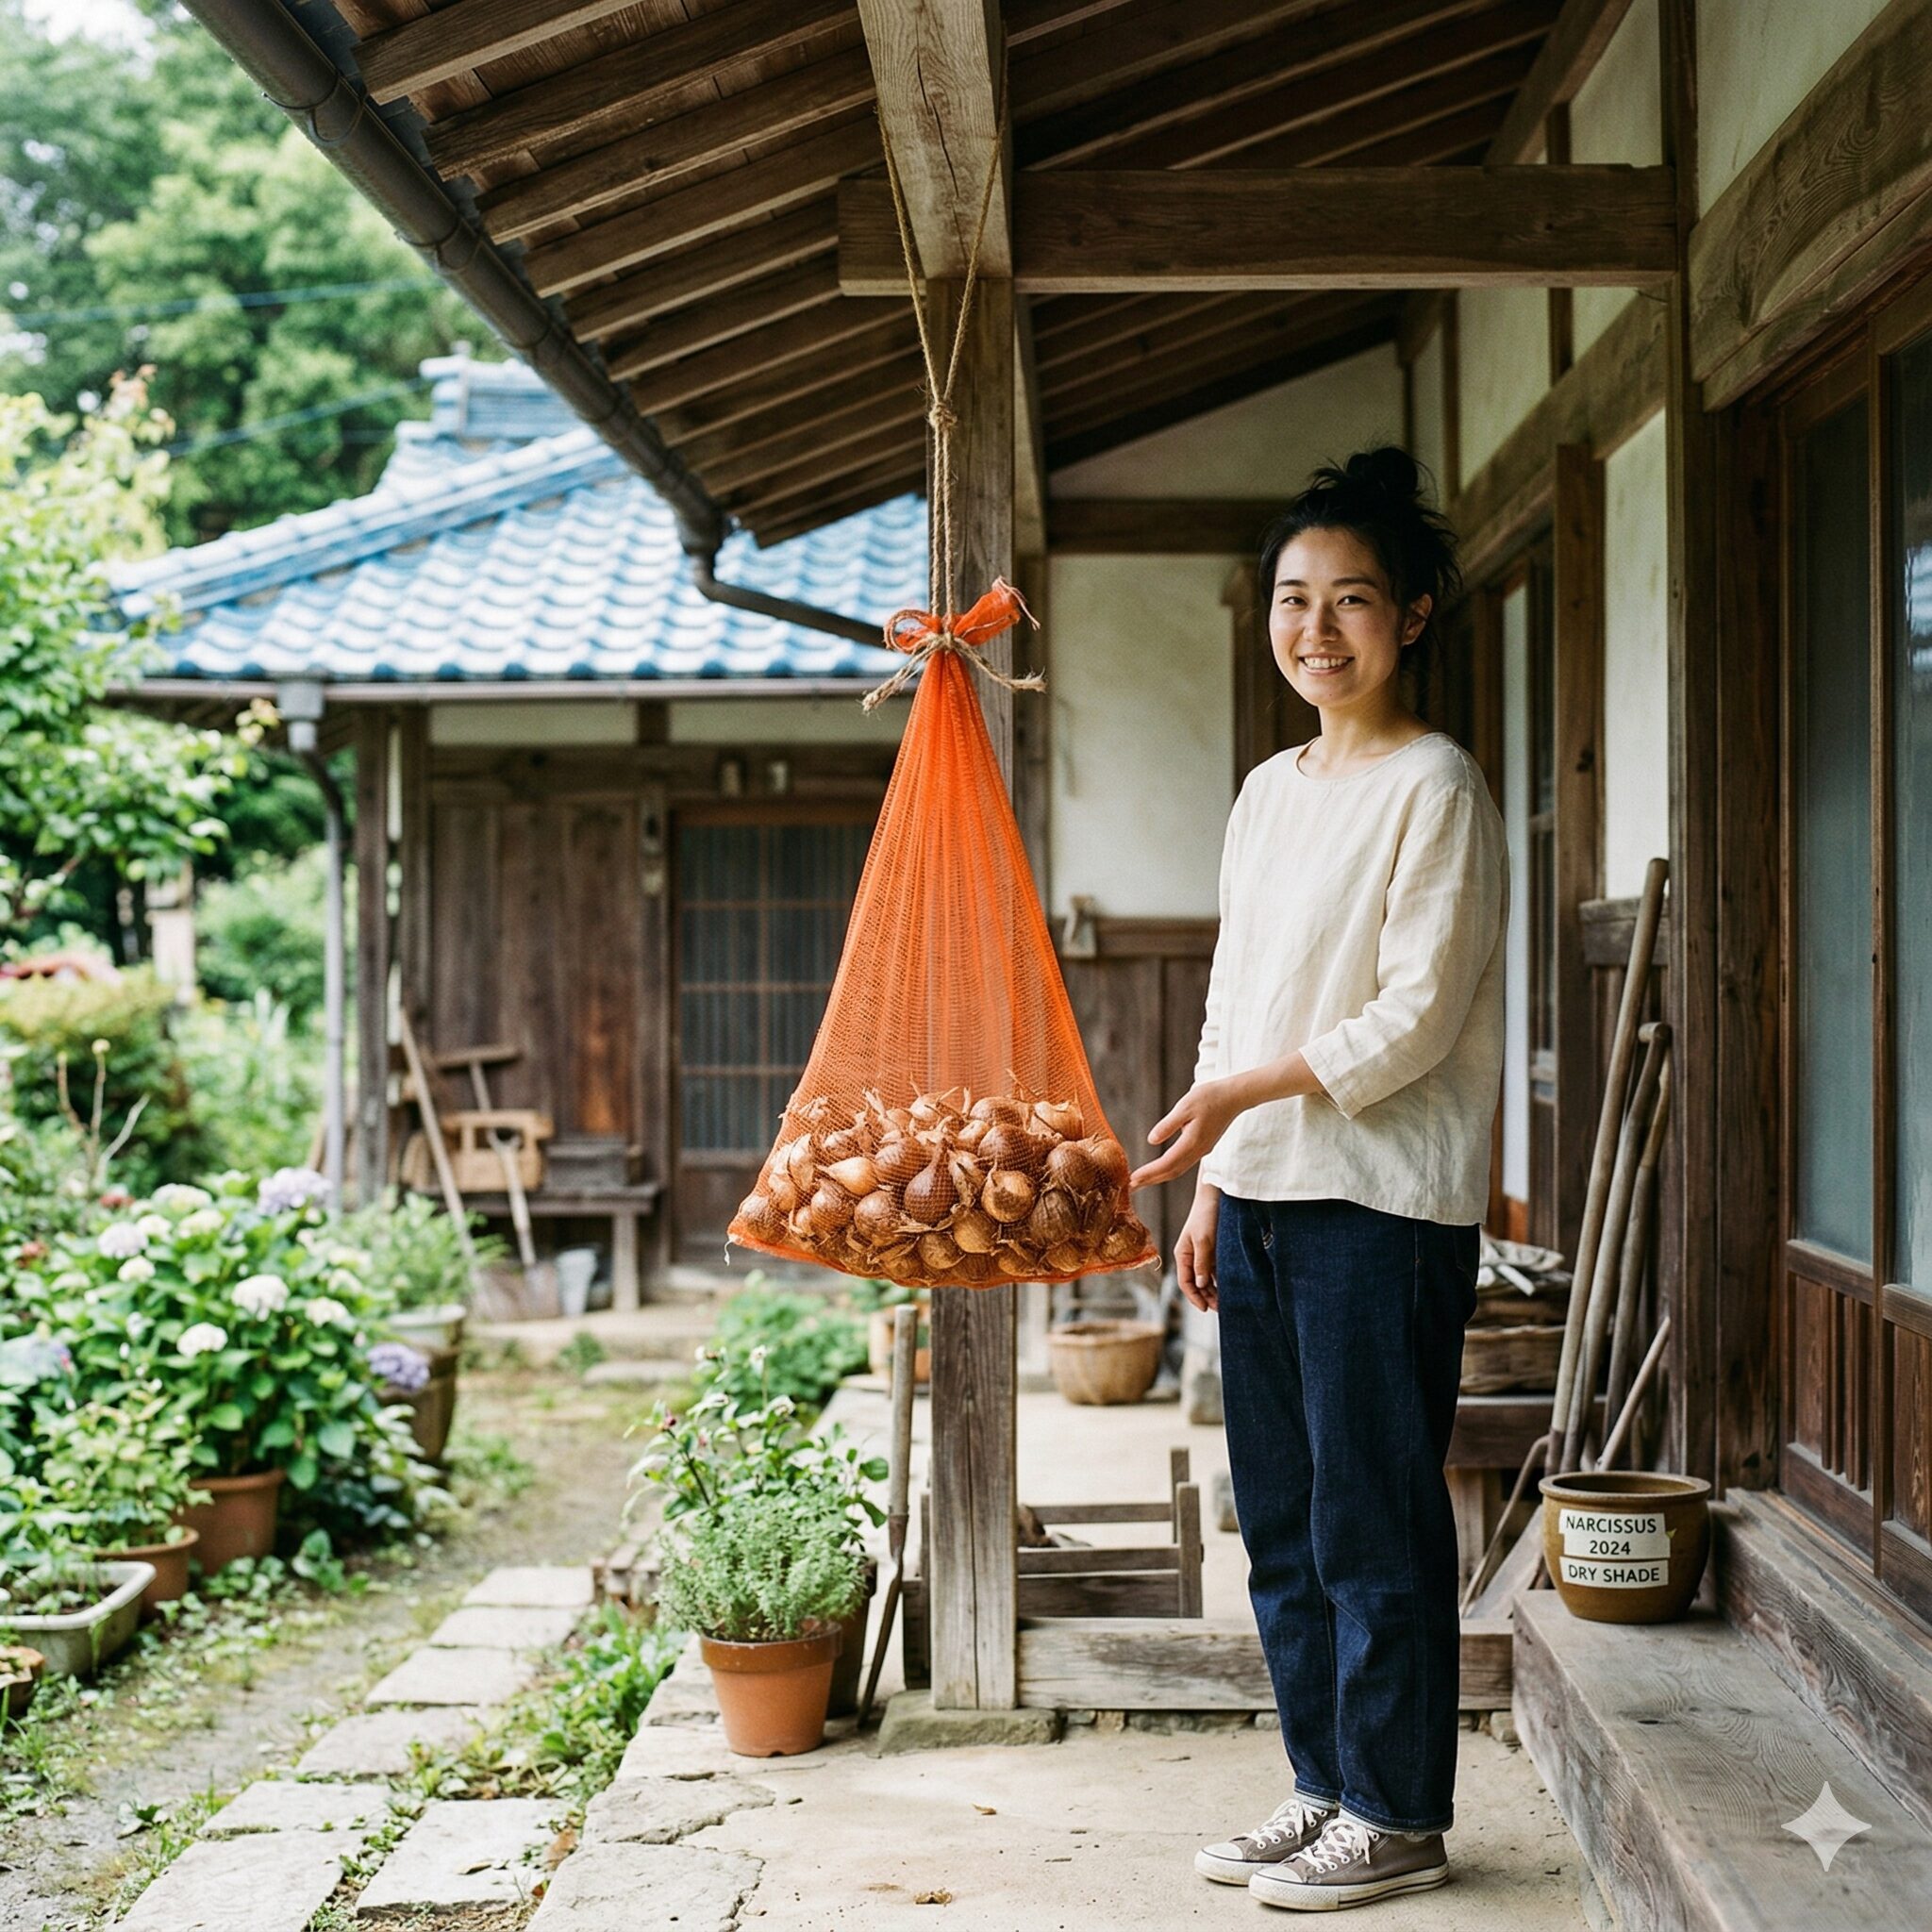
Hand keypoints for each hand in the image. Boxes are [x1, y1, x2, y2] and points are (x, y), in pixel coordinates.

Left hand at [1130, 1078, 1242, 1190]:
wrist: (1234, 1097)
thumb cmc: (1209, 1097)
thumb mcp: (1184, 1107)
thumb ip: (1168, 1125)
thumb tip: (1151, 1140)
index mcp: (1193, 1142)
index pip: (1167, 1163)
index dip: (1149, 1173)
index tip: (1132, 1179)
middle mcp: (1198, 1151)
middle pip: (1171, 1172)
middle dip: (1150, 1180)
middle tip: (1130, 1187)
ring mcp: (1202, 1150)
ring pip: (1178, 1170)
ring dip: (1159, 1177)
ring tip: (1141, 1181)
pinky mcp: (1203, 1146)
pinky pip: (1184, 1163)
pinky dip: (1169, 1169)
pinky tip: (1160, 1170)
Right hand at [1175, 1186, 1220, 1311]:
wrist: (1216, 1196)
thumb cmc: (1206, 1215)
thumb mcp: (1204, 1240)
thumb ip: (1202, 1262)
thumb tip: (1200, 1284)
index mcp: (1183, 1254)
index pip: (1185, 1282)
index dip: (1194, 1297)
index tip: (1205, 1309)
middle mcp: (1191, 1256)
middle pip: (1196, 1283)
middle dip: (1206, 1297)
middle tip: (1220, 1309)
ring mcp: (1202, 1254)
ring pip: (1205, 1278)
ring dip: (1213, 1291)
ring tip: (1225, 1302)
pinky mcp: (1213, 1250)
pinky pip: (1214, 1270)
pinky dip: (1220, 1280)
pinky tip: (1228, 1287)